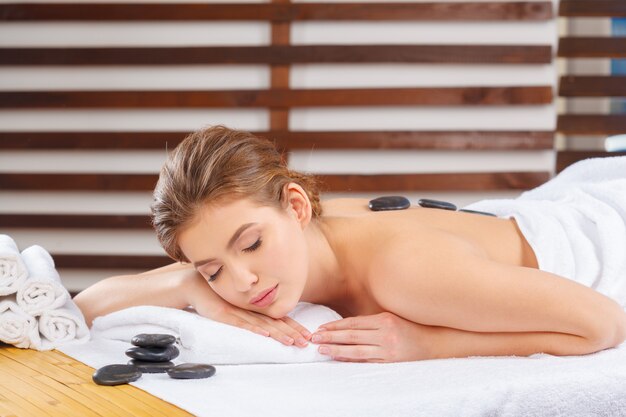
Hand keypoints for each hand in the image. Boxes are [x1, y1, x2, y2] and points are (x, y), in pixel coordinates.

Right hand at [185, 272, 311, 347]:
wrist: (195, 285)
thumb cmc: (217, 297)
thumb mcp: (237, 306)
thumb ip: (251, 314)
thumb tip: (267, 326)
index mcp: (255, 307)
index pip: (279, 318)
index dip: (293, 327)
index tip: (306, 336)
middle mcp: (250, 308)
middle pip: (275, 322)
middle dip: (291, 333)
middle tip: (305, 343)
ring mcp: (238, 311)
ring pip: (262, 324)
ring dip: (278, 334)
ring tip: (291, 343)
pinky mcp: (224, 314)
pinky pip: (241, 323)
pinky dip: (253, 329)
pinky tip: (264, 334)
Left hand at [310, 312, 433, 362]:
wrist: (435, 343)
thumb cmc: (410, 328)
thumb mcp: (392, 318)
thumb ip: (371, 321)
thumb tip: (345, 326)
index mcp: (384, 320)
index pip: (353, 323)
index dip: (335, 325)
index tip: (321, 327)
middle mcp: (385, 334)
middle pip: (351, 336)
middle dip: (330, 337)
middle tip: (314, 338)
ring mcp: (388, 350)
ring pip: (356, 350)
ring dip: (336, 350)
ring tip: (321, 349)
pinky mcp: (390, 363)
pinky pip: (366, 362)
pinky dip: (350, 360)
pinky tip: (338, 358)